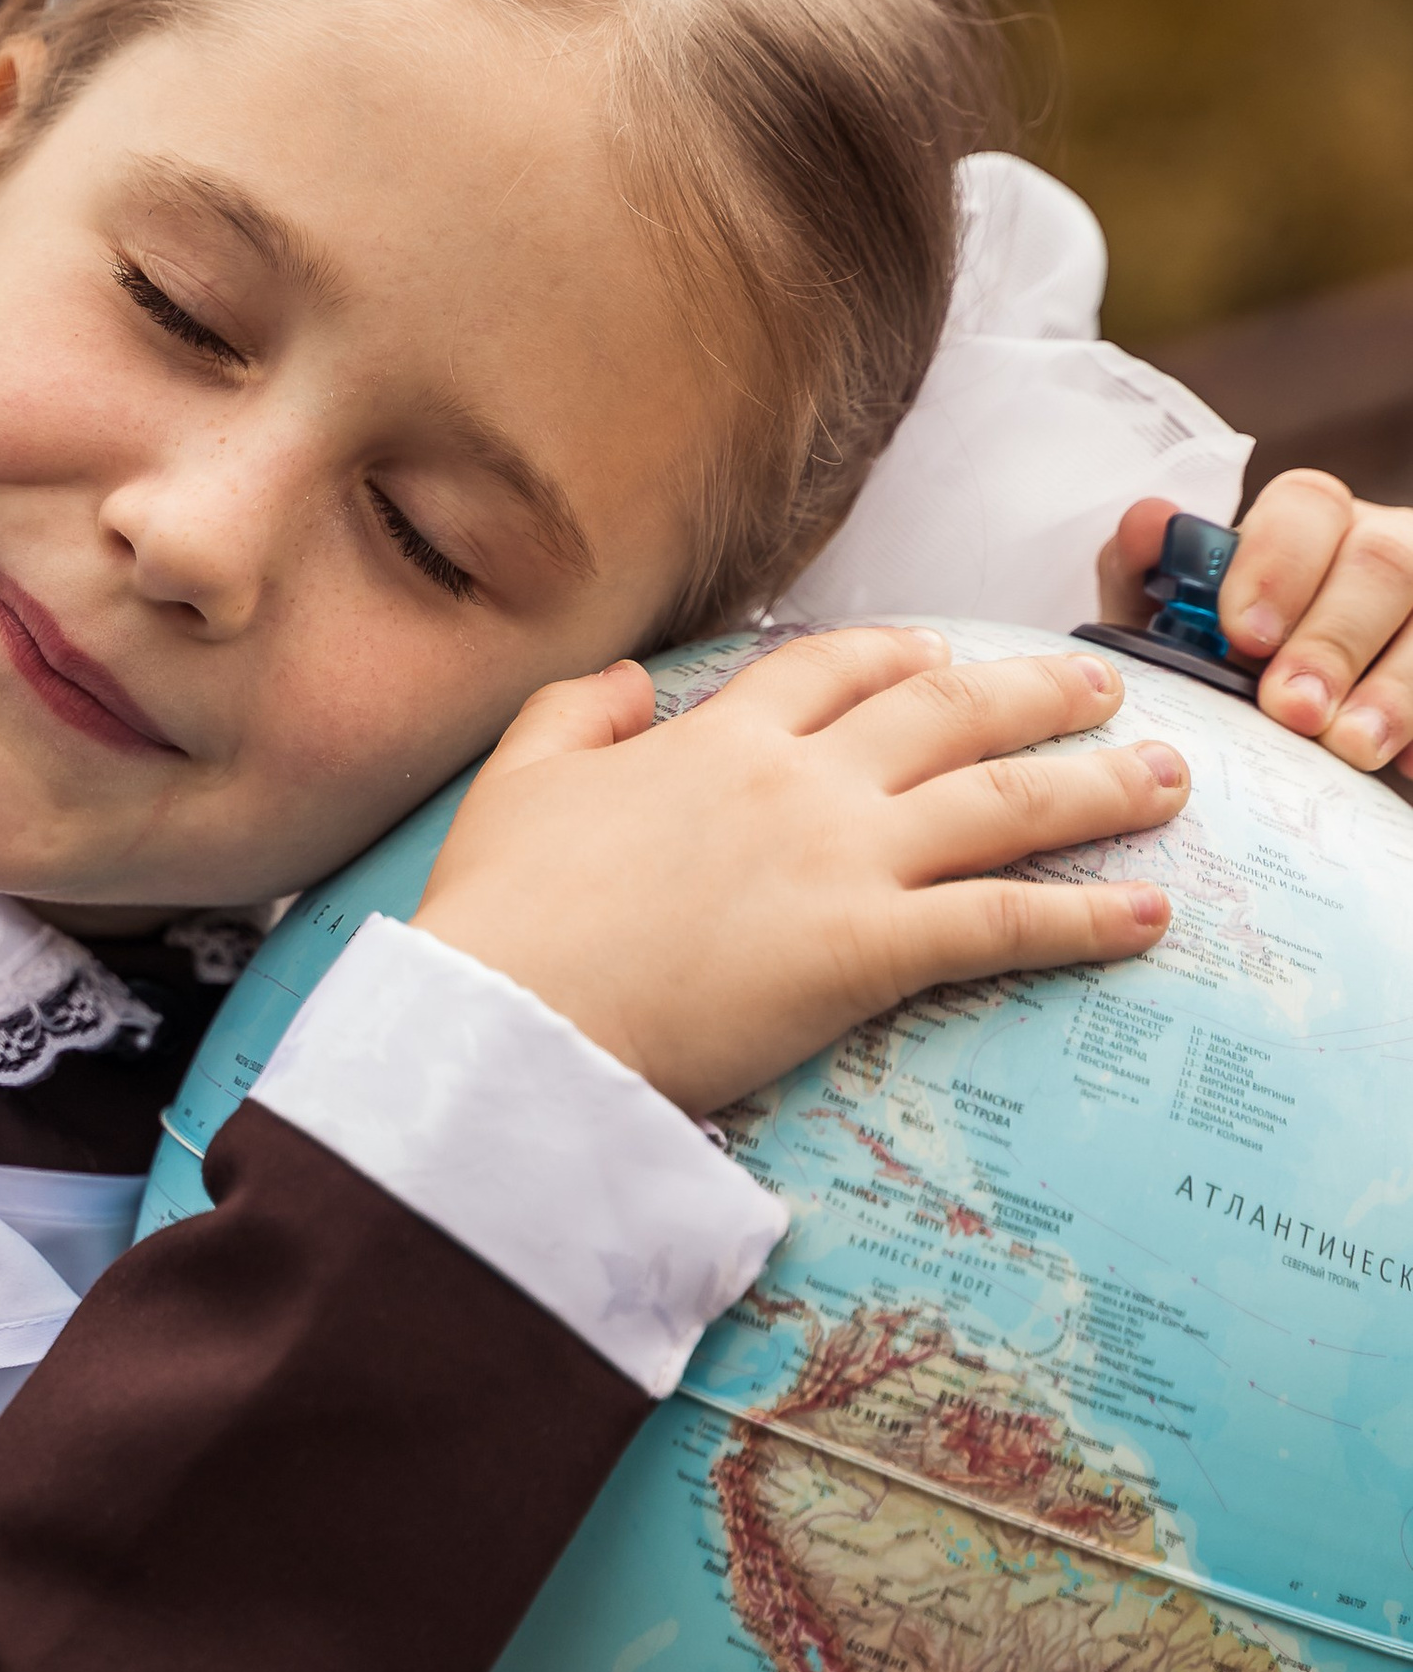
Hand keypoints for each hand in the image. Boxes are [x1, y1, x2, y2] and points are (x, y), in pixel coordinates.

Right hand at [411, 629, 1185, 1119]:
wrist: (512, 1018)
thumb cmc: (501, 916)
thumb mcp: (517, 780)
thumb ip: (577, 712)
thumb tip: (633, 683)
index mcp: (719, 736)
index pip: (833, 664)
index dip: (898, 653)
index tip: (940, 654)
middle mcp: (799, 780)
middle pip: (949, 710)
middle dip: (1037, 691)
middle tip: (1103, 684)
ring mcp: (842, 860)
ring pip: (1003, 802)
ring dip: (1098, 784)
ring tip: (1169, 780)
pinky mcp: (869, 950)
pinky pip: (1002, 923)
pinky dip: (1083, 919)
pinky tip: (1146, 916)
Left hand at [1101, 480, 1412, 774]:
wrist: (1279, 733)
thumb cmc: (1220, 667)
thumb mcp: (1170, 624)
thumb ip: (1145, 575)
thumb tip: (1148, 522)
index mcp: (1309, 526)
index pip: (1306, 506)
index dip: (1279, 565)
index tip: (1244, 635)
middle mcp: (1382, 548)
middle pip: (1385, 561)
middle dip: (1335, 639)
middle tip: (1294, 709)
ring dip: (1395, 688)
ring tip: (1352, 746)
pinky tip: (1406, 764)